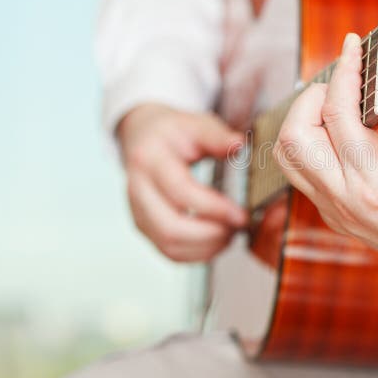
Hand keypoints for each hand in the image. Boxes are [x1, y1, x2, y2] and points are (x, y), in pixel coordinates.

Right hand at [118, 103, 247, 261]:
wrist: (143, 137)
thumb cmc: (172, 133)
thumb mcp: (195, 123)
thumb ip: (217, 136)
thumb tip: (238, 145)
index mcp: (149, 160)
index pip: (180, 192)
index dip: (213, 208)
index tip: (240, 214)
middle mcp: (137, 190)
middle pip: (170, 228)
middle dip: (211, 235)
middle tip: (237, 227)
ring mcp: (138, 212)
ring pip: (169, 245)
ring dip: (206, 248)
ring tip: (231, 234)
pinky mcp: (145, 227)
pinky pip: (169, 252)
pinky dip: (197, 254)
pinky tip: (217, 242)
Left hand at [275, 34, 377, 295]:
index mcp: (375, 186)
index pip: (338, 115)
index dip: (344, 71)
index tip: (352, 46)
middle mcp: (345, 203)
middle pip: (294, 137)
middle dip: (313, 97)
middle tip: (344, 81)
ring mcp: (336, 213)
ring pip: (288, 156)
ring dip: (307, 121)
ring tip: (341, 105)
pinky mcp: (335, 215)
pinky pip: (305, 171)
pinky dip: (316, 143)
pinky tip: (347, 133)